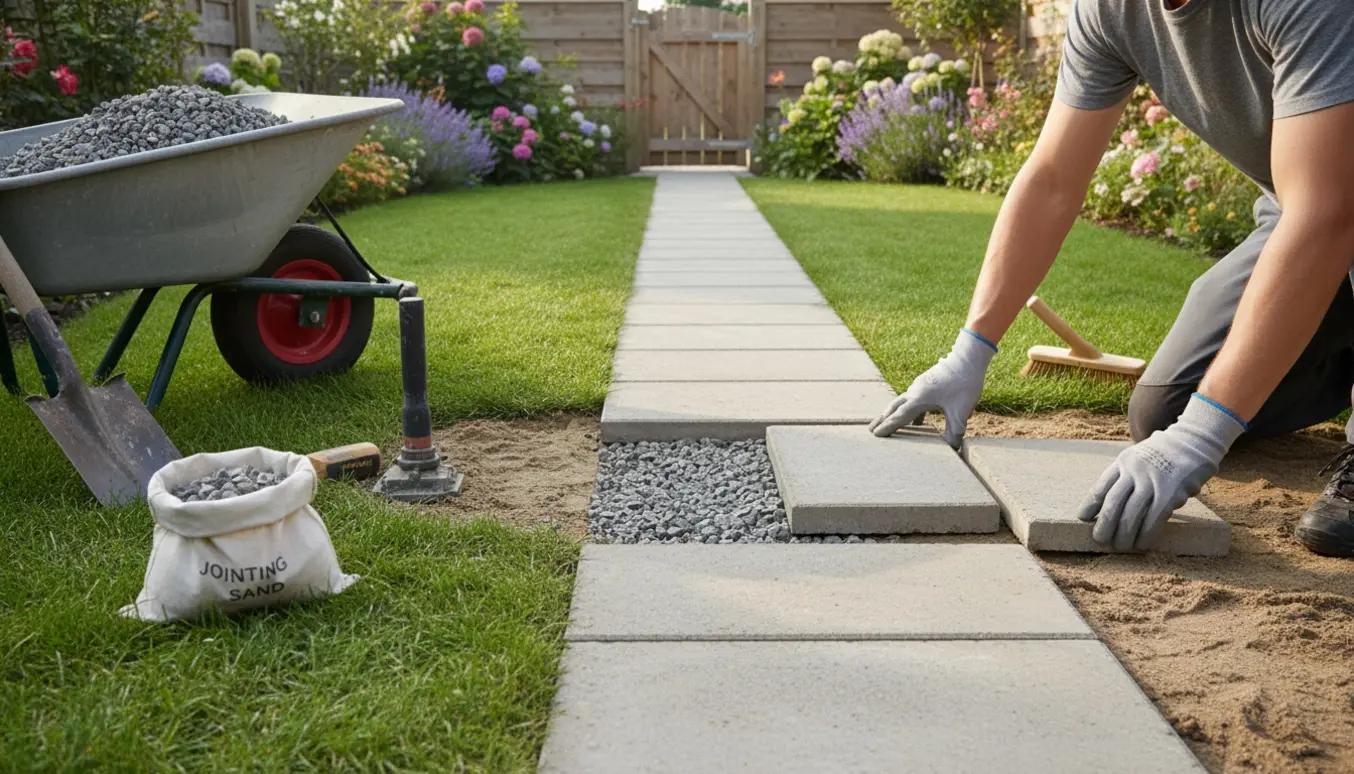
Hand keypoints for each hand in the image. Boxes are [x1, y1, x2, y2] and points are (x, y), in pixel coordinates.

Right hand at [868, 329, 996, 447]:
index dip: (887, 427)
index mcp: (918, 399)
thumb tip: (953, 449)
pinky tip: (918, 421)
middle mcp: (914, 392)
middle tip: (870, 429)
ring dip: (894, 414)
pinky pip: (913, 400)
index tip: (875, 435)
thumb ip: (954, 432)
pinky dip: (909, 410)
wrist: (968, 358)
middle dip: (882, 419)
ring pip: (902, 402)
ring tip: (889, 424)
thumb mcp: (960, 412)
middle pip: (893, 408)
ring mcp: (919, 386)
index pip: (899, 417)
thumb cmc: (964, 383)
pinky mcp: (927, 383)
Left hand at [1077, 394, 1244, 550]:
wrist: (1193, 442)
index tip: (1082, 518)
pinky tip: (1141, 544)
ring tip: (1120, 547)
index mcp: (1123, 462)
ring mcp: (1153, 481)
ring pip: (1131, 514)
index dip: (1090, 505)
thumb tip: (1107, 507)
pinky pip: (1154, 519)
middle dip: (1104, 525)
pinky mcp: (1171, 493)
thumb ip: (1124, 477)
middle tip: (1099, 539)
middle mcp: (1134, 471)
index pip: (1100, 486)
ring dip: (1124, 535)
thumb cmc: (1162, 456)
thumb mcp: (1137, 458)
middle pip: (1113, 503)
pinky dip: (1145, 534)